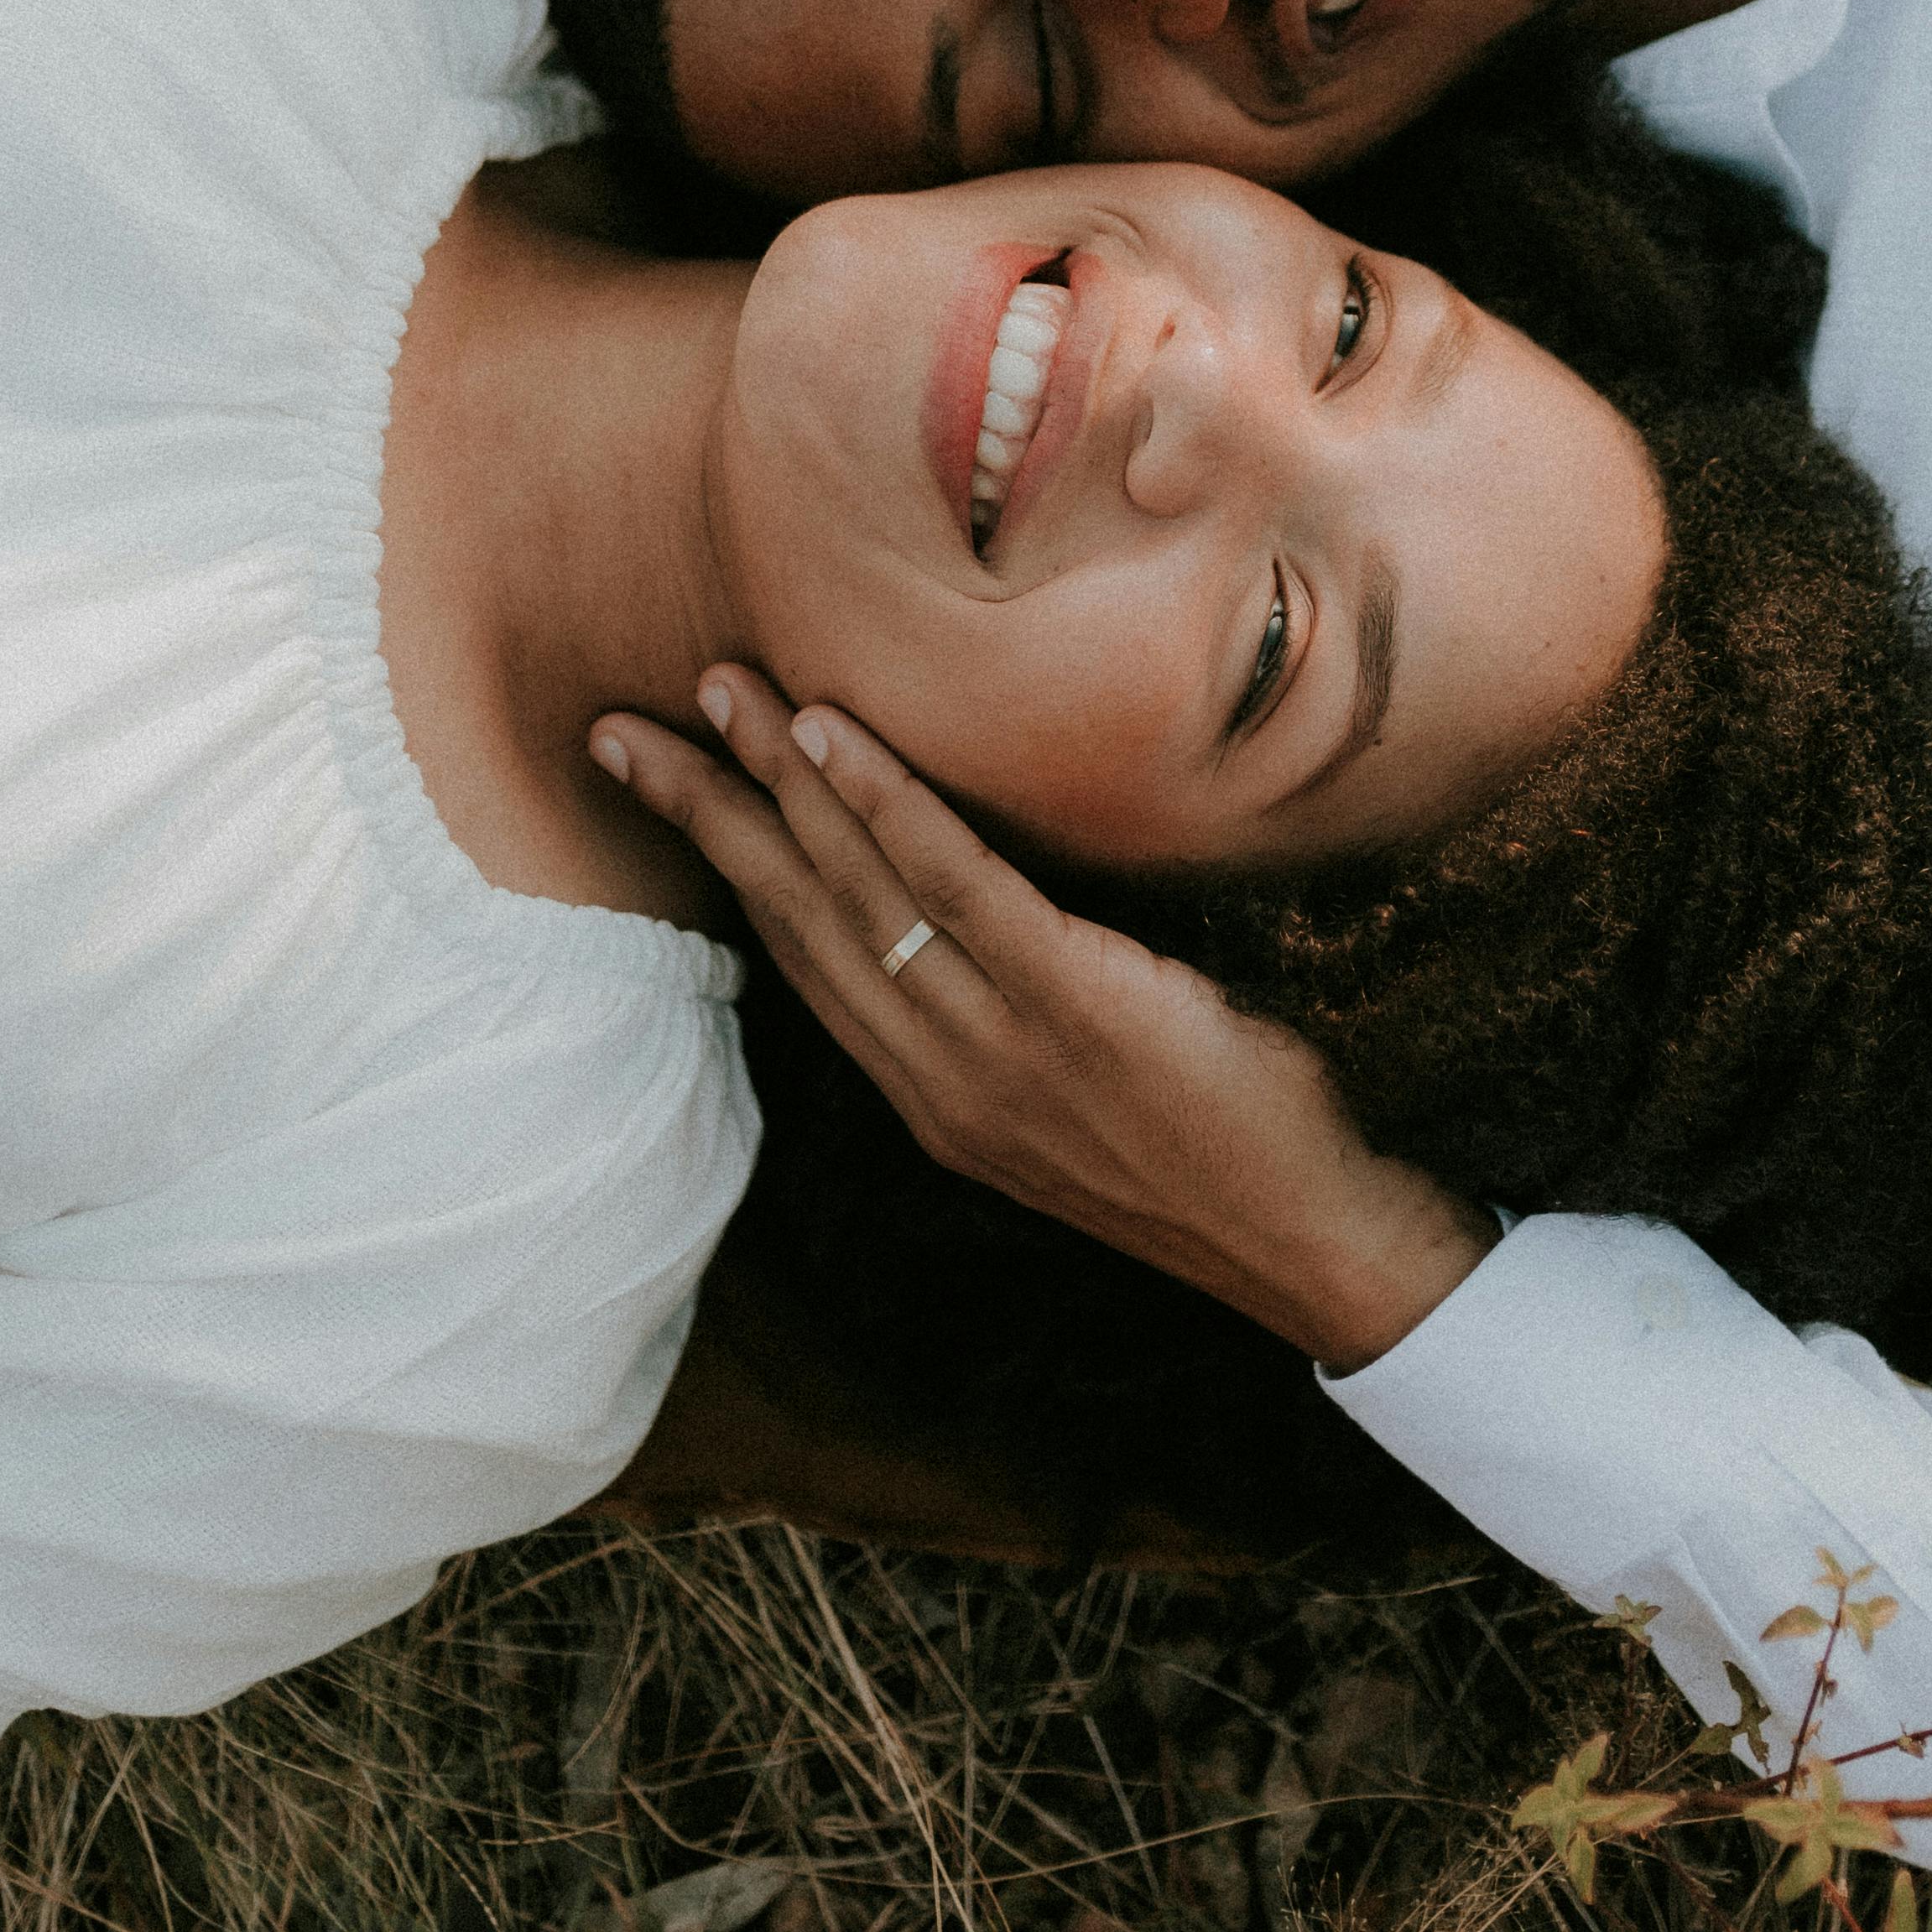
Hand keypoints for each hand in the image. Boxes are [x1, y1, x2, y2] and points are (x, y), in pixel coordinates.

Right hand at [598, 672, 1491, 1370]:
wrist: (1301, 1242)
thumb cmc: (1211, 1149)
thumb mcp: (1070, 1097)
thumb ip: (1003, 1018)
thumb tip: (971, 926)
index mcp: (931, 1091)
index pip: (801, 959)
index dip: (729, 866)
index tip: (667, 787)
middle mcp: (936, 1072)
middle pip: (795, 917)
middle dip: (710, 813)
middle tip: (630, 725)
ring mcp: (994, 1041)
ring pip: (855, 890)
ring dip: (777, 780)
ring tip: (721, 690)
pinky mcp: (1068, 1001)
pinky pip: (954, 886)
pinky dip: (883, 804)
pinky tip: (829, 739)